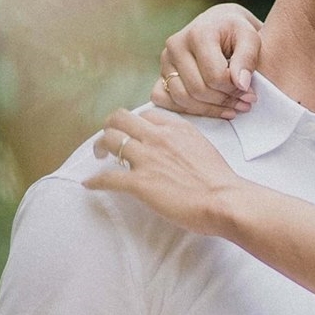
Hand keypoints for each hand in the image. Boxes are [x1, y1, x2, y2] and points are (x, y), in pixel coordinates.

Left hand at [86, 108, 242, 234]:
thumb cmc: (220, 181)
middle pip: (120, 118)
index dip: (136, 124)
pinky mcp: (139, 182)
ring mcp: (147, 158)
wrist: (224, 200)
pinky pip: (108, 177)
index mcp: (176, 128)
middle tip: (109, 140)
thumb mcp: (203, 148)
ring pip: (110, 140)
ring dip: (100, 147)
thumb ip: (184, 143)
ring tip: (99, 156)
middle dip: (110, 127)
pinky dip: (95, 180)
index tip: (133, 134)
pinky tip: (89, 184)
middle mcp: (158, 137)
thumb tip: (174, 152)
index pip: (146, 114)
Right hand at [152, 3, 261, 118]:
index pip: (215, 76)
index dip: (234, 90)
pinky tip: (209, 109)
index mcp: (198, 34)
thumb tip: (241, 84)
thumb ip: (248, 58)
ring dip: (208, 110)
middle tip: (244, 103)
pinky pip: (163, 100)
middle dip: (224, 101)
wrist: (219, 25)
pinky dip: (186, 110)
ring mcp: (165, 60)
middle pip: (198, 90)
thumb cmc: (237, 32)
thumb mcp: (251, 38)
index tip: (250, 92)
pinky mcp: (160, 73)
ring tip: (232, 108)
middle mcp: (176, 45)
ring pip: (181, 98)